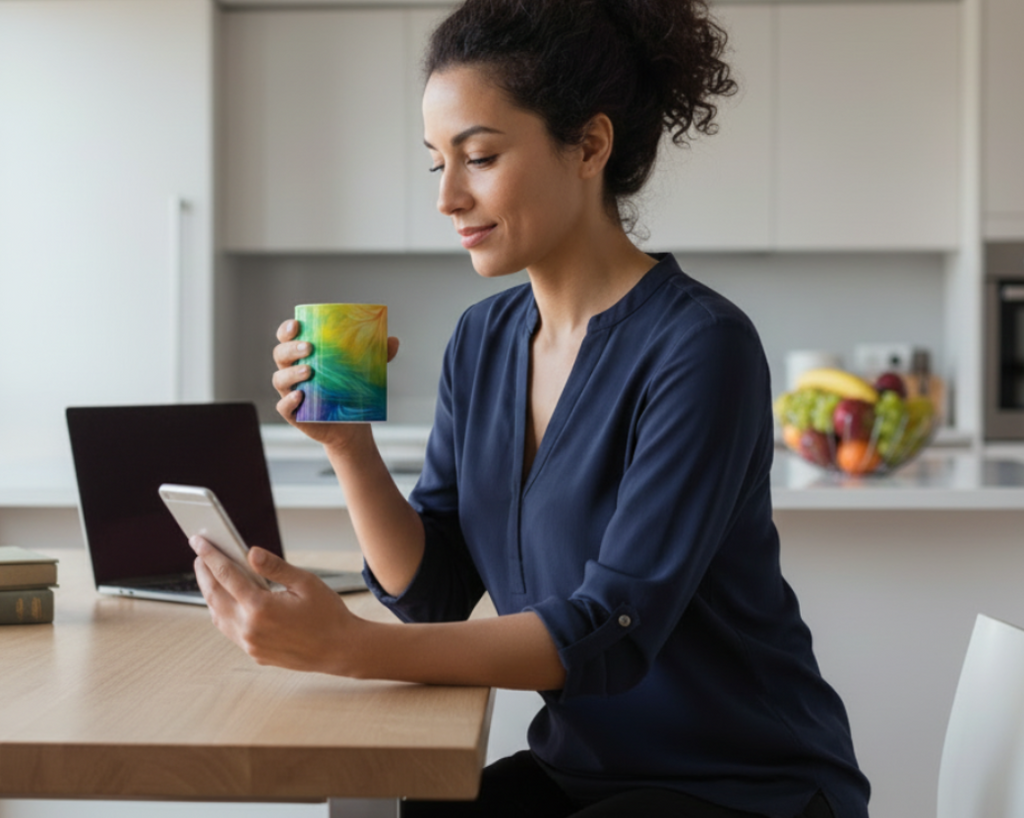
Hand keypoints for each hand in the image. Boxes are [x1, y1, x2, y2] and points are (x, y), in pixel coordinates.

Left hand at [189, 536, 361, 675]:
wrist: (340, 650)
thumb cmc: (328, 615)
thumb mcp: (305, 582)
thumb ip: (275, 567)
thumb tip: (251, 552)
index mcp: (261, 608)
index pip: (226, 575)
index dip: (210, 555)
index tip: (199, 542)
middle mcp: (250, 628)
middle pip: (214, 595)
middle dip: (203, 572)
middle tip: (199, 555)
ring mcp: (250, 644)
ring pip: (217, 615)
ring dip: (210, 593)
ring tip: (209, 575)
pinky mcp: (254, 652)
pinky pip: (228, 629)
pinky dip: (221, 611)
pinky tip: (225, 600)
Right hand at [272, 318, 399, 448]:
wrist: (352, 427)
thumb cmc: (352, 391)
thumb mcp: (365, 371)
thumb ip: (378, 355)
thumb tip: (393, 340)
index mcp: (304, 356)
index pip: (287, 338)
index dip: (286, 330)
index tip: (296, 325)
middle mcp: (292, 372)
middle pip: (280, 355)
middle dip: (290, 348)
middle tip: (309, 347)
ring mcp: (291, 393)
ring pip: (279, 379)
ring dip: (290, 373)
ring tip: (309, 370)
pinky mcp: (294, 414)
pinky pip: (283, 406)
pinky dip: (288, 401)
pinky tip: (300, 396)